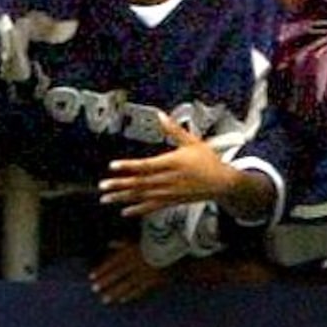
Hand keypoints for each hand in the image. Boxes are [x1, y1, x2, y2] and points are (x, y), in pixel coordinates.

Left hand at [88, 240, 172, 306]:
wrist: (180, 250)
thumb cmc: (158, 243)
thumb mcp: (140, 240)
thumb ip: (124, 243)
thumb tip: (109, 244)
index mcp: (133, 250)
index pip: (113, 261)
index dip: (101, 269)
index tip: (91, 276)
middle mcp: (137, 261)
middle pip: (118, 273)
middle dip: (105, 282)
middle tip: (94, 289)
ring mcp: (146, 272)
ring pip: (127, 283)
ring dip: (115, 292)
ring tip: (104, 299)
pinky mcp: (154, 280)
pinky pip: (141, 289)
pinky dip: (131, 295)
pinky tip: (122, 300)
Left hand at [99, 113, 249, 216]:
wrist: (223, 183)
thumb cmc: (207, 161)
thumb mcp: (192, 142)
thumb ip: (174, 130)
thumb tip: (160, 115)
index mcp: (173, 163)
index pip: (146, 165)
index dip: (129, 166)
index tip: (113, 165)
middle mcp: (169, 179)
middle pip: (140, 182)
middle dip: (120, 184)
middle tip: (102, 185)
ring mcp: (169, 192)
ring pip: (142, 196)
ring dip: (123, 197)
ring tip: (106, 198)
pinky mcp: (171, 201)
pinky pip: (152, 207)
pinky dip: (138, 209)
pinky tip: (124, 211)